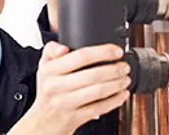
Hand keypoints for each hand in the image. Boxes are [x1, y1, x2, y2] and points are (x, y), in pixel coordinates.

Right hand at [16, 42, 130, 134]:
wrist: (43, 121)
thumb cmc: (48, 89)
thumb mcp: (44, 65)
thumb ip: (52, 49)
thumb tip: (63, 47)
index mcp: (50, 70)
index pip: (80, 56)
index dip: (103, 52)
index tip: (116, 51)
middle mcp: (56, 86)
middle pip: (93, 74)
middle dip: (115, 69)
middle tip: (124, 66)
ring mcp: (66, 103)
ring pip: (98, 91)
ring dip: (117, 84)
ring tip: (125, 79)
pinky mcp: (75, 118)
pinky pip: (99, 108)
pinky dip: (115, 100)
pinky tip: (121, 94)